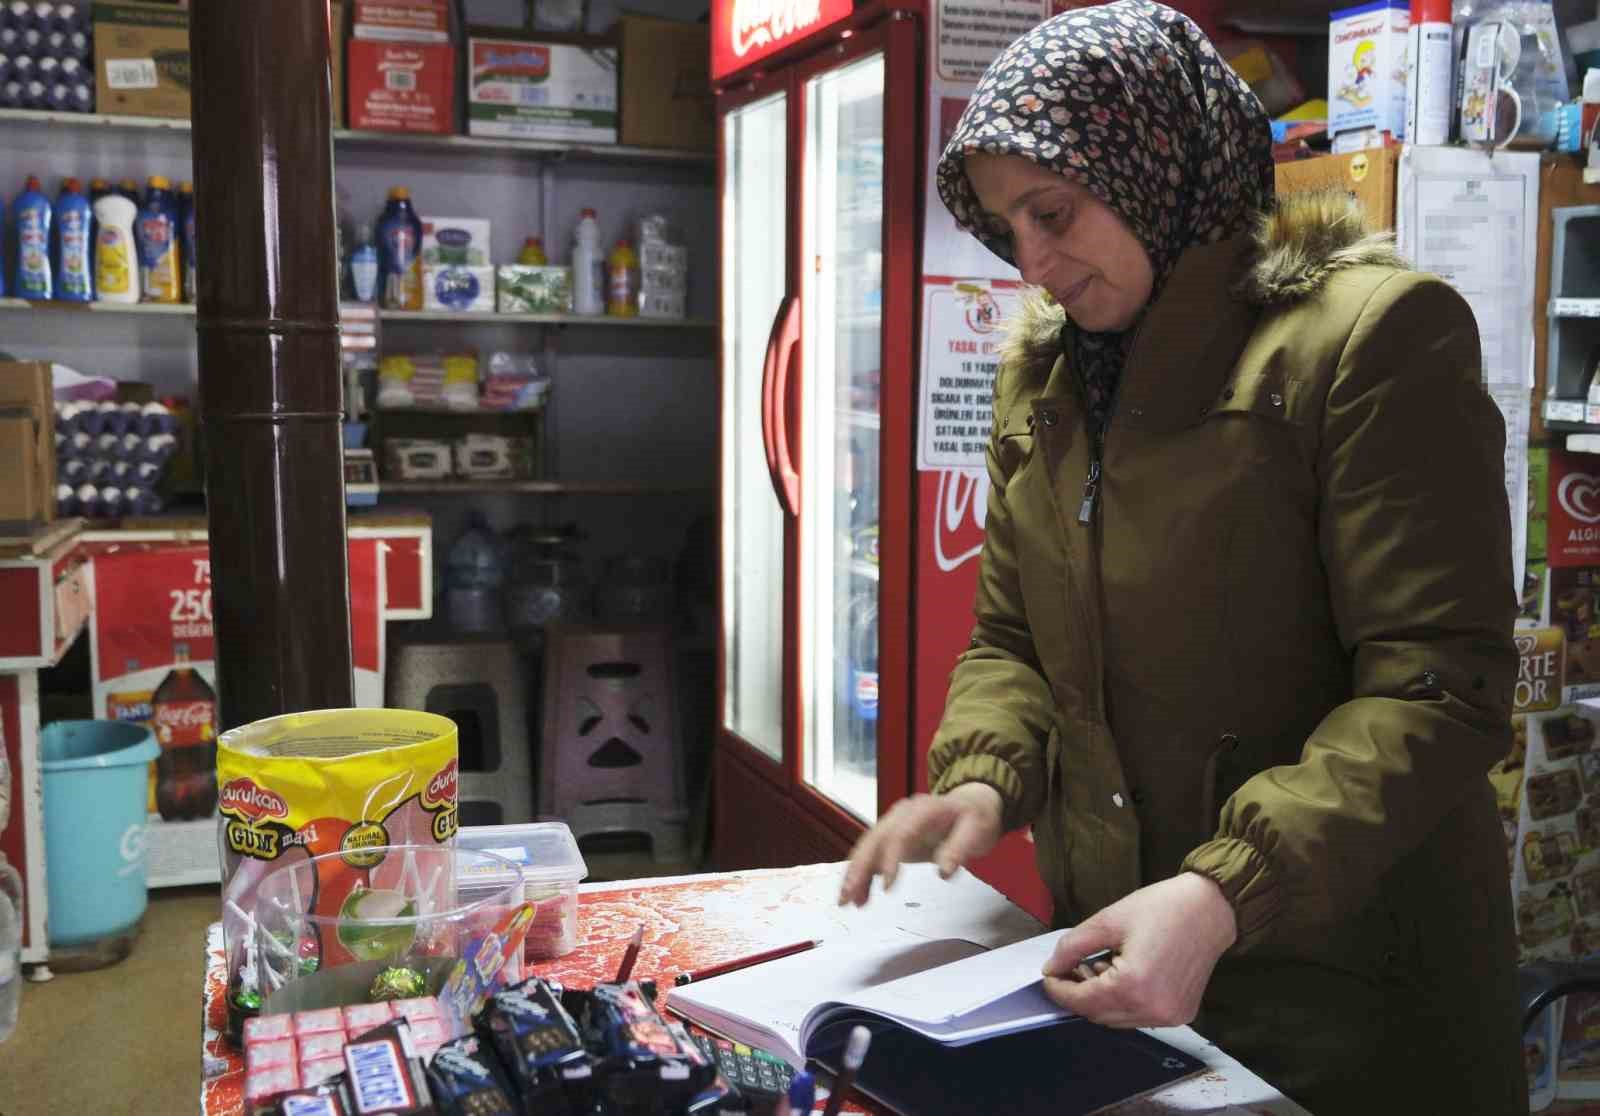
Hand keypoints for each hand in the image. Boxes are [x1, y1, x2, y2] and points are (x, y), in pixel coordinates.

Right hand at [838, 783, 1004, 906]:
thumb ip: (959, 850)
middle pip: (874, 839)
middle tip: (849, 895)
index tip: (888, 887)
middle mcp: (902, 814)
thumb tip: (944, 872)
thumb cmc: (975, 818)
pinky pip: (872, 855)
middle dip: (859, 868)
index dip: (891, 860)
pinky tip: (859, 896)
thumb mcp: (977, 831)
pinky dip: (863, 875)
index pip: (900, 834)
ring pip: (867, 847)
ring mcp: (894, 824)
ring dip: (855, 874)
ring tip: (846, 901)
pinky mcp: (892, 837)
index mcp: (923, 810)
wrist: (971, 804)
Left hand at [1039, 872, 1236, 1027]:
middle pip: (1098, 1015)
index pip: (1082, 1001)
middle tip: (1070, 968)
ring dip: (1100, 999)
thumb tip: (1052, 967)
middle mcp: (1153, 1008)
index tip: (1048, 977)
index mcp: (1133, 985)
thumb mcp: (1108, 920)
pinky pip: (1140, 1017)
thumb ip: (1073, 947)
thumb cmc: (1163, 908)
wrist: (1211, 908)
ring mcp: (1169, 1016)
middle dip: (1078, 994)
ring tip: (1098, 966)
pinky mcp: (1181, 1014)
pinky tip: (1121, 974)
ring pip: (1118, 1019)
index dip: (1059, 990)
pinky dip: (1124, 1002)